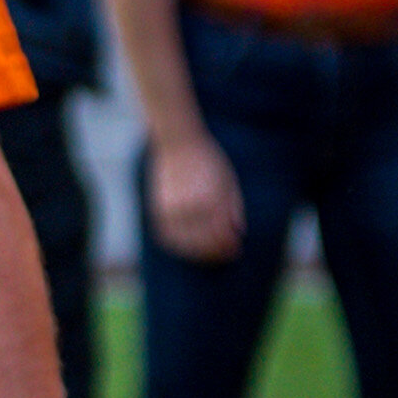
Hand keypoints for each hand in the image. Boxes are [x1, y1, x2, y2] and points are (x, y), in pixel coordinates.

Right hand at [149, 130, 244, 260]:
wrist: (179, 142)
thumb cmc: (208, 161)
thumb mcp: (229, 181)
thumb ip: (234, 208)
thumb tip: (238, 232)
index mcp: (211, 199)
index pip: (221, 234)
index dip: (229, 245)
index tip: (236, 250)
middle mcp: (190, 206)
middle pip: (204, 242)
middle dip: (216, 252)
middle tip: (225, 255)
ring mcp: (172, 208)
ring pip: (185, 243)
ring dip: (198, 253)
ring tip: (208, 254)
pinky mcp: (159, 207)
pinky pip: (167, 235)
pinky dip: (179, 245)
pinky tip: (189, 246)